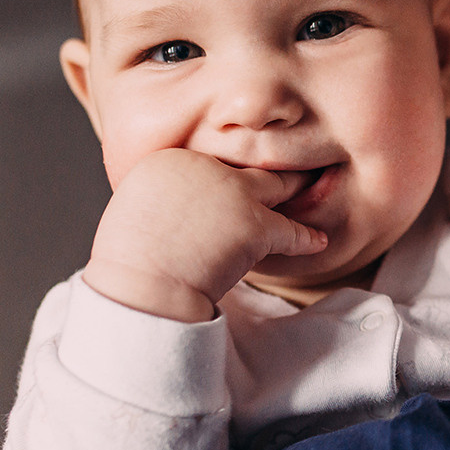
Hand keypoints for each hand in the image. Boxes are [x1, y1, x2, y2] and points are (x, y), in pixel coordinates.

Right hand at [81, 149, 327, 321]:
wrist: (141, 289)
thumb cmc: (131, 264)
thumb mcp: (135, 211)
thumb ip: (163, 198)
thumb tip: (178, 209)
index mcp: (171, 160)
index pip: (210, 163)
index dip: (226, 176)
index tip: (237, 182)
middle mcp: (204, 167)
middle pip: (244, 166)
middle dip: (264, 169)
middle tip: (286, 170)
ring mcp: (233, 193)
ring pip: (275, 186)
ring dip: (296, 187)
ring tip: (312, 185)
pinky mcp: (255, 224)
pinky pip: (290, 230)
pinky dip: (305, 237)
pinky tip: (318, 241)